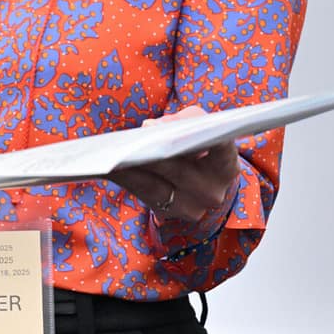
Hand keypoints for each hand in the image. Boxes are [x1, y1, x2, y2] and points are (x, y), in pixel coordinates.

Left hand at [112, 106, 240, 224]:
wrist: (201, 179)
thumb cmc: (198, 143)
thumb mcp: (198, 124)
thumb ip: (183, 120)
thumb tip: (151, 128)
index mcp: (227, 166)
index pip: (219, 149)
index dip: (195, 137)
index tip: (174, 129)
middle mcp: (212, 193)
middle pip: (178, 169)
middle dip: (152, 153)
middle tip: (130, 141)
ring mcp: (190, 208)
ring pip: (156, 187)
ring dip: (130, 170)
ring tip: (110, 155)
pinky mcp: (167, 213)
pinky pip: (142, 194)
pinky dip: (124, 179)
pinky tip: (106, 167)